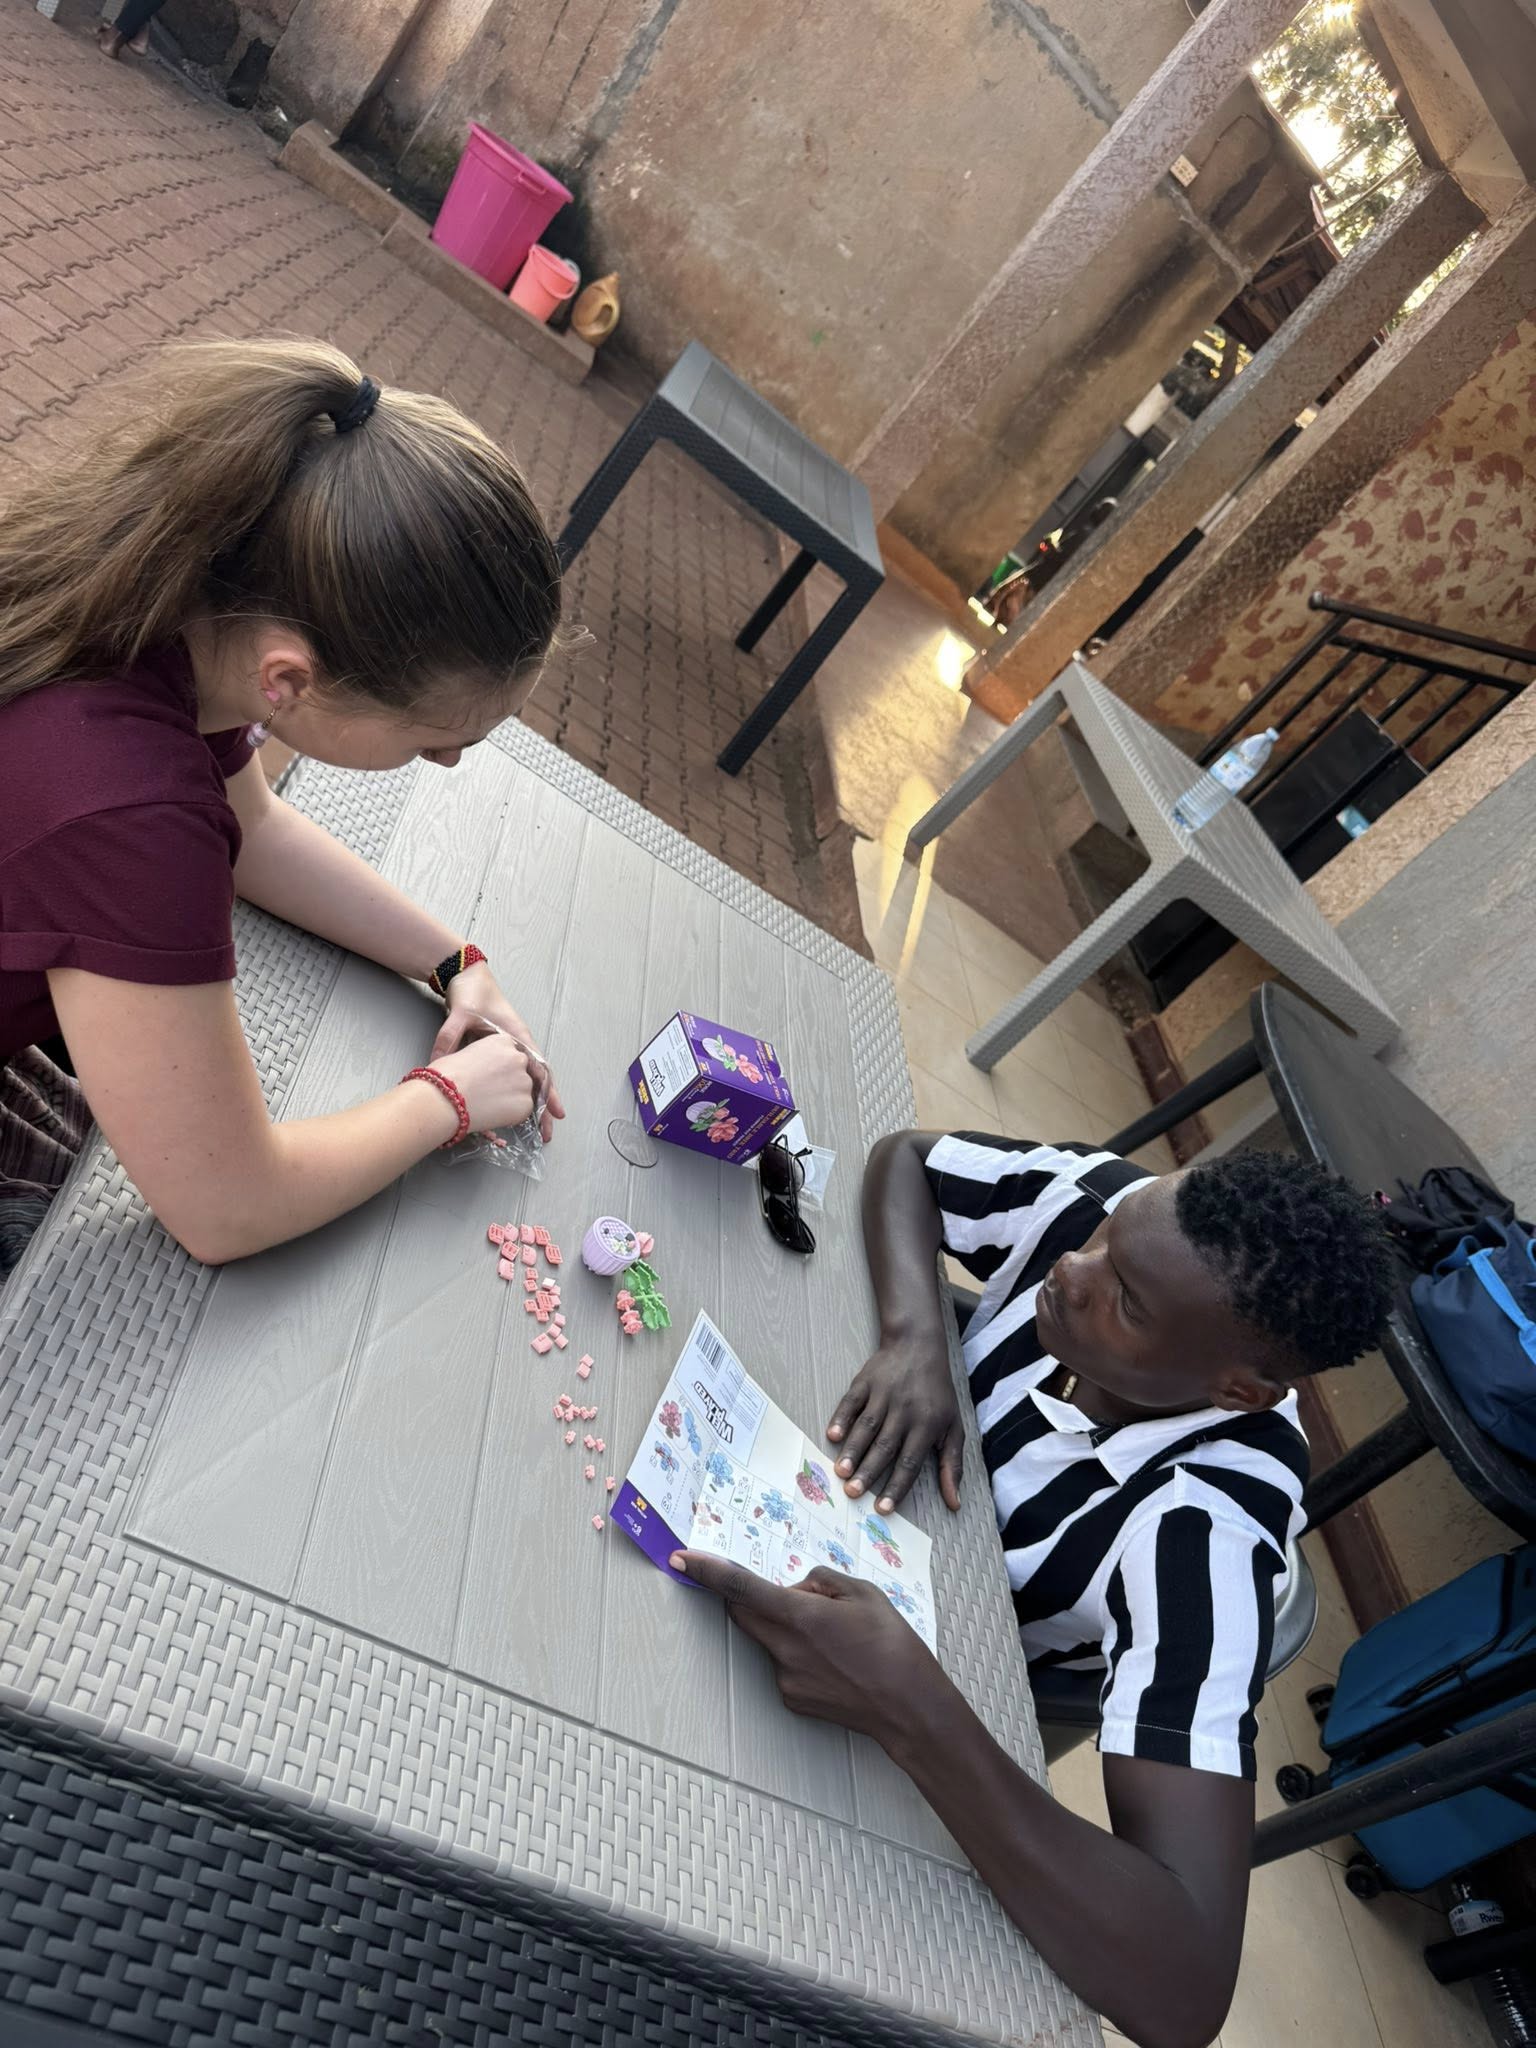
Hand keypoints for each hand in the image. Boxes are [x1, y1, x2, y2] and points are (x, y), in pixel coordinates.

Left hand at [430, 963, 565, 1140]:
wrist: (467, 976)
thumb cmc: (472, 991)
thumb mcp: (461, 1013)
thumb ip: (450, 1036)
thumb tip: (438, 1062)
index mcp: (517, 1035)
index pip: (539, 1068)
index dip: (548, 1092)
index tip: (555, 1113)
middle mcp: (519, 1043)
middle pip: (539, 1079)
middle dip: (545, 1106)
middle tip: (547, 1132)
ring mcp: (512, 1047)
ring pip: (529, 1079)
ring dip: (534, 1102)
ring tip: (538, 1126)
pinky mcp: (500, 1049)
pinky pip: (515, 1074)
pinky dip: (519, 1092)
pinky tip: (518, 1108)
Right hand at [430, 1032, 537, 1135]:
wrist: (444, 1099)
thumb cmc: (445, 1077)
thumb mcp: (461, 1053)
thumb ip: (479, 1057)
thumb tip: (479, 1069)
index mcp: (502, 1041)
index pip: (507, 1054)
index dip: (496, 1067)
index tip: (486, 1076)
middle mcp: (518, 1057)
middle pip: (518, 1071)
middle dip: (506, 1081)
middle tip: (486, 1091)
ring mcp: (524, 1080)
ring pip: (522, 1091)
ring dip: (509, 1098)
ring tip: (486, 1104)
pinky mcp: (525, 1103)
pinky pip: (522, 1110)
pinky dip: (510, 1115)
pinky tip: (491, 1114)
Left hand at [672, 1551, 948, 1752]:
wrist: (909, 1707)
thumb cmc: (893, 1644)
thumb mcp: (864, 1592)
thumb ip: (822, 1581)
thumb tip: (799, 1586)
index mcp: (800, 1615)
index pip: (740, 1588)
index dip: (707, 1571)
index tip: (681, 1558)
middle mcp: (784, 1649)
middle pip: (743, 1615)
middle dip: (746, 1597)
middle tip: (785, 1593)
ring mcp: (785, 1679)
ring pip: (768, 1639)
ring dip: (783, 1626)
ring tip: (833, 1634)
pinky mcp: (792, 1700)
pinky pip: (782, 1664)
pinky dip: (797, 1653)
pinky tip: (835, 1660)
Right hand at [826, 1333, 963, 1513]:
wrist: (919, 1345)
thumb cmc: (937, 1393)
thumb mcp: (953, 1427)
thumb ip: (952, 1466)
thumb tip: (955, 1503)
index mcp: (927, 1425)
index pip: (910, 1462)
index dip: (896, 1486)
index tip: (882, 1508)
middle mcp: (905, 1411)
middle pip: (885, 1447)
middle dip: (868, 1471)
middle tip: (852, 1493)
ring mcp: (883, 1395)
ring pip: (866, 1427)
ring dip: (853, 1450)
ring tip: (840, 1471)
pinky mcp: (865, 1382)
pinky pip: (851, 1402)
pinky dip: (841, 1418)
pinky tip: (832, 1434)